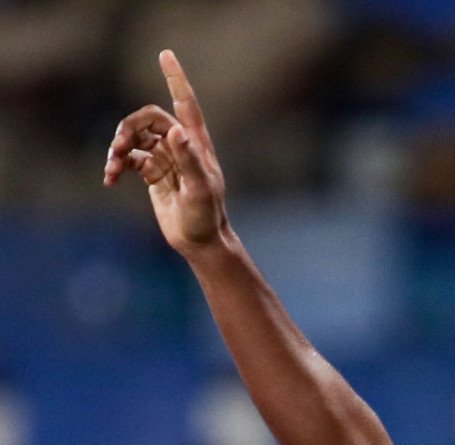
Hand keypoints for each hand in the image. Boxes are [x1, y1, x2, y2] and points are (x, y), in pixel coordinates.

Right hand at [103, 50, 229, 256]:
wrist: (200, 242)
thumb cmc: (206, 216)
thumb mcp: (200, 189)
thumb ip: (188, 159)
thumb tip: (174, 130)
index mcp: (196, 144)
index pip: (185, 103)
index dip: (175, 78)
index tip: (164, 54)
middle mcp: (180, 146)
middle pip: (148, 119)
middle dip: (129, 128)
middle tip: (118, 148)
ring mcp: (165, 158)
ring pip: (134, 138)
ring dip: (118, 148)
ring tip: (113, 168)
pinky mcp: (153, 174)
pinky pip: (128, 159)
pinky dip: (116, 165)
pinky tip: (110, 179)